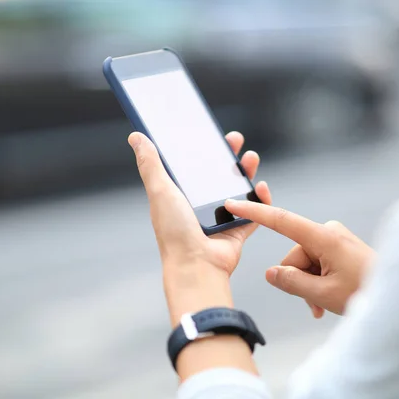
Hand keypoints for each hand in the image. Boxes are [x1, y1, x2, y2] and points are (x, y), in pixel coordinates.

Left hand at [128, 131, 271, 323]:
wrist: (197, 266)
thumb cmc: (175, 233)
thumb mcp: (160, 191)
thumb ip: (151, 164)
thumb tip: (135, 137)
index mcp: (181, 196)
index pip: (193, 166)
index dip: (202, 149)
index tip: (210, 133)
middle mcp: (200, 206)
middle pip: (218, 175)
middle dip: (228, 156)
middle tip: (234, 140)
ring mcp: (220, 218)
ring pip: (238, 190)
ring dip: (246, 173)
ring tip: (251, 158)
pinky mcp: (237, 230)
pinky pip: (254, 212)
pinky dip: (260, 199)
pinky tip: (262, 187)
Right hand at [225, 201, 374, 316]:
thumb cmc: (367, 292)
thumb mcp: (323, 294)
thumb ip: (292, 282)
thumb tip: (271, 273)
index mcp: (324, 237)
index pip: (281, 220)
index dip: (255, 212)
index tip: (233, 203)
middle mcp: (328, 232)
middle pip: (294, 255)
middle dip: (299, 280)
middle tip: (316, 305)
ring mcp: (335, 239)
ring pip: (305, 263)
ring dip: (309, 285)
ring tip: (324, 306)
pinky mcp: (340, 246)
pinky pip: (318, 263)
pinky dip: (318, 281)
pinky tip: (327, 300)